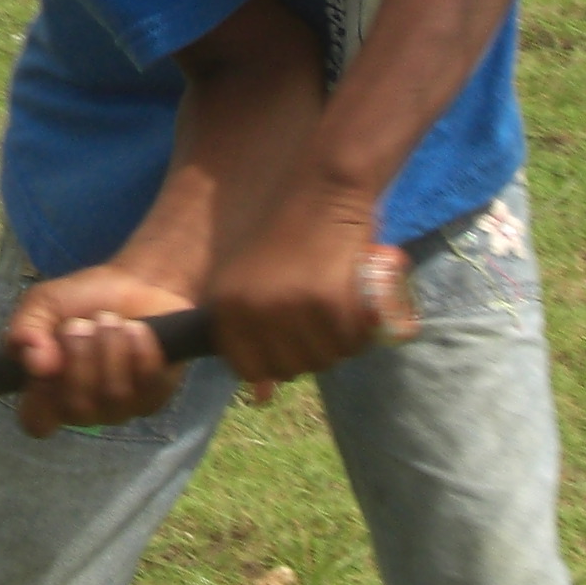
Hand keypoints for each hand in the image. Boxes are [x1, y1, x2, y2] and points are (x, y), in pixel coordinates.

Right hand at [3, 264, 196, 436]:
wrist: (134, 282)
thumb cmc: (81, 299)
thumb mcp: (42, 304)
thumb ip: (26, 329)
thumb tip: (35, 364)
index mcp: (47, 392)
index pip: (36, 423)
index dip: (40, 398)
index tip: (46, 363)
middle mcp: (82, 407)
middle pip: (77, 408)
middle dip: (80, 356)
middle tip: (82, 324)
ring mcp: (119, 406)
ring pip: (113, 395)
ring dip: (110, 347)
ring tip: (110, 319)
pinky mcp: (154, 395)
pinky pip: (148, 383)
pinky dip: (140, 348)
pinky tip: (137, 328)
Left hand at [209, 190, 411, 395]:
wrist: (322, 185)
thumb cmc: (292, 234)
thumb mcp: (255, 281)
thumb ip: (251, 333)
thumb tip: (260, 399)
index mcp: (224, 307)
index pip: (248, 369)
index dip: (276, 360)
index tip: (294, 334)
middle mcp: (250, 313)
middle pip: (290, 368)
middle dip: (313, 351)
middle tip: (326, 315)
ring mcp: (287, 310)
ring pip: (323, 359)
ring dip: (340, 342)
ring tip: (342, 304)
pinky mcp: (326, 304)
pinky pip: (349, 341)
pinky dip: (361, 329)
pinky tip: (359, 301)